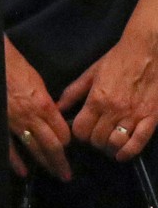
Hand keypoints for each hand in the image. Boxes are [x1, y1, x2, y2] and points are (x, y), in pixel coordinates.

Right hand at [5, 36, 70, 179]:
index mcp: (44, 105)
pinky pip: (9, 146)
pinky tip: (22, 172)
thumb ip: (46, 102)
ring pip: (34, 148)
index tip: (67, 145)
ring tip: (53, 174)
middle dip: (60, 162)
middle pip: (52, 145)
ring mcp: (14, 122)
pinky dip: (16, 161)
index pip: (62, 132)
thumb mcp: (38, 81)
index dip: (67, 140)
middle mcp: (32, 117)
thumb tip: (51, 116)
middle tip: (66, 174)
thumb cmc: (15, 65)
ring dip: (45, 163)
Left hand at [58, 24, 157, 160]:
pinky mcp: (151, 119)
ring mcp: (134, 116)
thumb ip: (73, 92)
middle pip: (97, 139)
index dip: (78, 134)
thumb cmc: (117, 60)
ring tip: (106, 143)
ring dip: (108, 147)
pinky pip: (139, 143)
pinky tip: (121, 154)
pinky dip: (128, 152)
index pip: (80, 129)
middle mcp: (114, 110)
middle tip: (94, 136)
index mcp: (97, 99)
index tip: (80, 130)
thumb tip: (58, 107)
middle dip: (93, 140)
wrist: (147, 53)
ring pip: (115, 143)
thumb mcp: (91, 73)